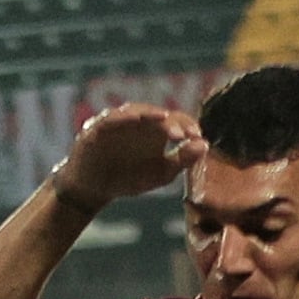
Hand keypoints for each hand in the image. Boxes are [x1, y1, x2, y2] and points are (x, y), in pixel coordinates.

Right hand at [59, 103, 206, 207]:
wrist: (93, 187)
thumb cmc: (128, 177)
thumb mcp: (160, 174)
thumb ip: (181, 160)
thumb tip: (205, 146)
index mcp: (157, 131)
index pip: (176, 121)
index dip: (187, 126)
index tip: (197, 137)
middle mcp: (140, 122)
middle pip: (158, 116)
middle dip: (171, 123)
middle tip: (182, 135)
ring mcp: (119, 122)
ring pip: (136, 111)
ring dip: (150, 114)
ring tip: (162, 118)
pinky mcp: (99, 127)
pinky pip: (111, 118)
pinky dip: (122, 116)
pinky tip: (134, 118)